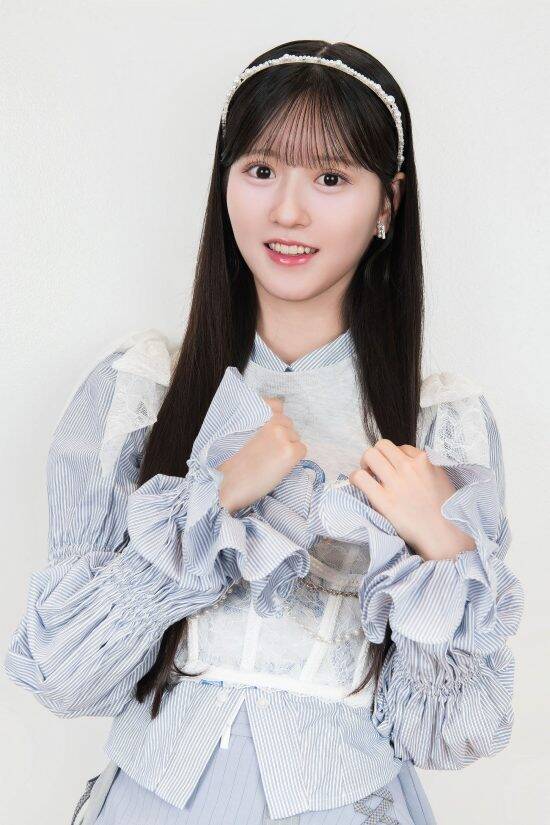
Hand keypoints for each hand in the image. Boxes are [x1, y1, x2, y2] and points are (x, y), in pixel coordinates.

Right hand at [217, 397, 306, 514]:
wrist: (230, 484)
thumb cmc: (232, 465)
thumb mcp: (242, 436)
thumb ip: (259, 427)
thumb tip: (274, 429)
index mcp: (258, 418)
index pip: (277, 404)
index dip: (277, 416)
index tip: (272, 428)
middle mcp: (273, 424)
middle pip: (289, 424)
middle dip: (283, 435)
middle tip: (271, 451)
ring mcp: (283, 437)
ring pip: (296, 438)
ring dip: (289, 447)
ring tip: (273, 461)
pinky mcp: (290, 452)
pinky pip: (302, 450)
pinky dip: (295, 459)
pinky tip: (280, 466)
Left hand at [348, 439, 476, 560]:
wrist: (444, 535)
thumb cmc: (446, 511)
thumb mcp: (441, 478)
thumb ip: (425, 467)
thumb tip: (407, 463)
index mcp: (425, 461)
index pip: (401, 447)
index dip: (394, 457)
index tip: (393, 468)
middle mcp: (409, 467)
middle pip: (382, 446)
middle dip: (377, 454)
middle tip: (375, 468)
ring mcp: (396, 483)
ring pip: (369, 455)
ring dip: (365, 463)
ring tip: (367, 475)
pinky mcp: (383, 500)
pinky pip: (360, 477)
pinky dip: (356, 478)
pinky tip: (359, 484)